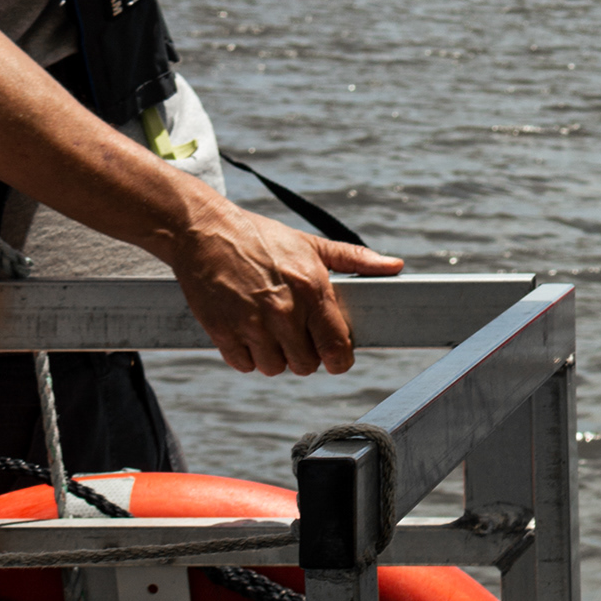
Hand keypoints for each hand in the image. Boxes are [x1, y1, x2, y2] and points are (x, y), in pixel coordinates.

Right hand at [161, 193, 402, 376]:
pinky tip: (248, 334)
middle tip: (297, 334)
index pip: (337, 350)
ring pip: (275, 368)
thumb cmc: (261, 238)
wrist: (204, 232)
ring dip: (276, 357)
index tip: (335, 355)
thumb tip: (396, 265)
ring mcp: (251, 324)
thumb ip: (355, 259)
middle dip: (305, 355)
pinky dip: (248, 357)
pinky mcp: (222, 331)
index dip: (339, 359)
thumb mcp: (311, 244)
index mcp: (311, 291)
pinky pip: (245, 365)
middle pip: (306, 365)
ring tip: (271, 332)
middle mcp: (284, 312)